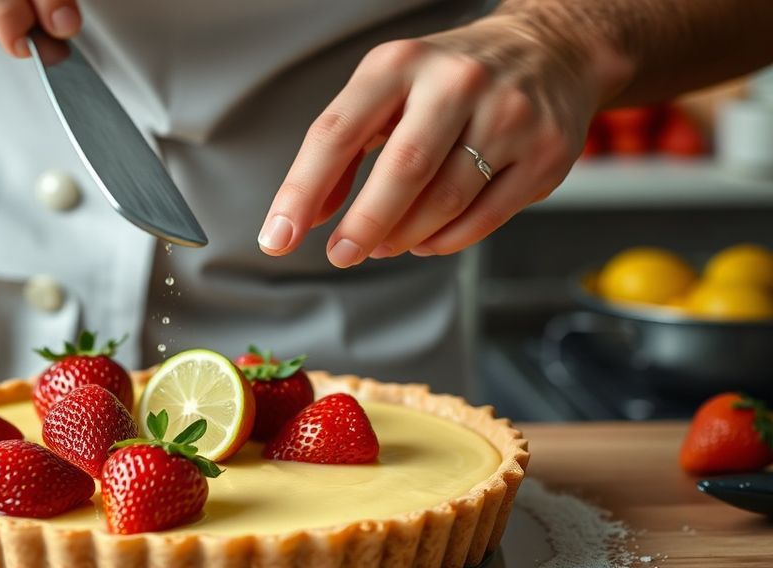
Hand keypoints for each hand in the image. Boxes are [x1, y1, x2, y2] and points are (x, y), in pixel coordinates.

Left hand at [258, 15, 605, 266]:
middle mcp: (457, 83)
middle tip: (340, 254)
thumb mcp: (387, 91)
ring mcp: (509, 116)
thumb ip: (344, 149)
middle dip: (363, 224)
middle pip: (402, 170)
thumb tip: (305, 215)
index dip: (302, 190)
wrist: (551, 51)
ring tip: (383, 244)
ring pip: (445, 200)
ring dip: (404, 235)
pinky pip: (485, 216)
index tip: (279, 237)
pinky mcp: (545, 153)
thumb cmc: (450, 80)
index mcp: (400, 63)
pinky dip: (445, 239)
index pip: (337, 133)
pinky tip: (425, 239)